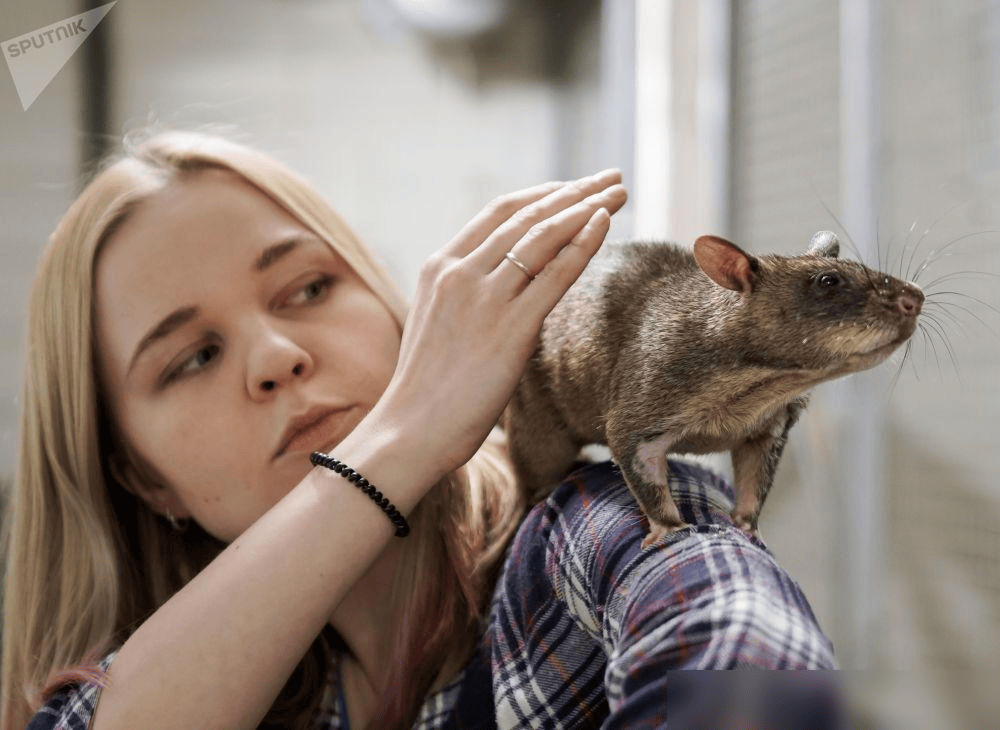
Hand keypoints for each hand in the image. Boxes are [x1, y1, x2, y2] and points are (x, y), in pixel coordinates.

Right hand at [373, 170, 626, 480]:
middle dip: (574, 190)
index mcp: (440, 266)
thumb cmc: (426, 389)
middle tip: (609, 177)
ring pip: (543, 235)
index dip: (542, 194)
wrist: (410, 430)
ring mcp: (485, 297)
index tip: (574, 187)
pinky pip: (555, 274)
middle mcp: (461, 272)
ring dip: (587, 206)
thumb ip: (467, 295)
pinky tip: (605, 222)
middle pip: (526, 214)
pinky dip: (583, 243)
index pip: (499, 213)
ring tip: (619, 191)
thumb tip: (507, 286)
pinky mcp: (510, 328)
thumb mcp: (439, 323)